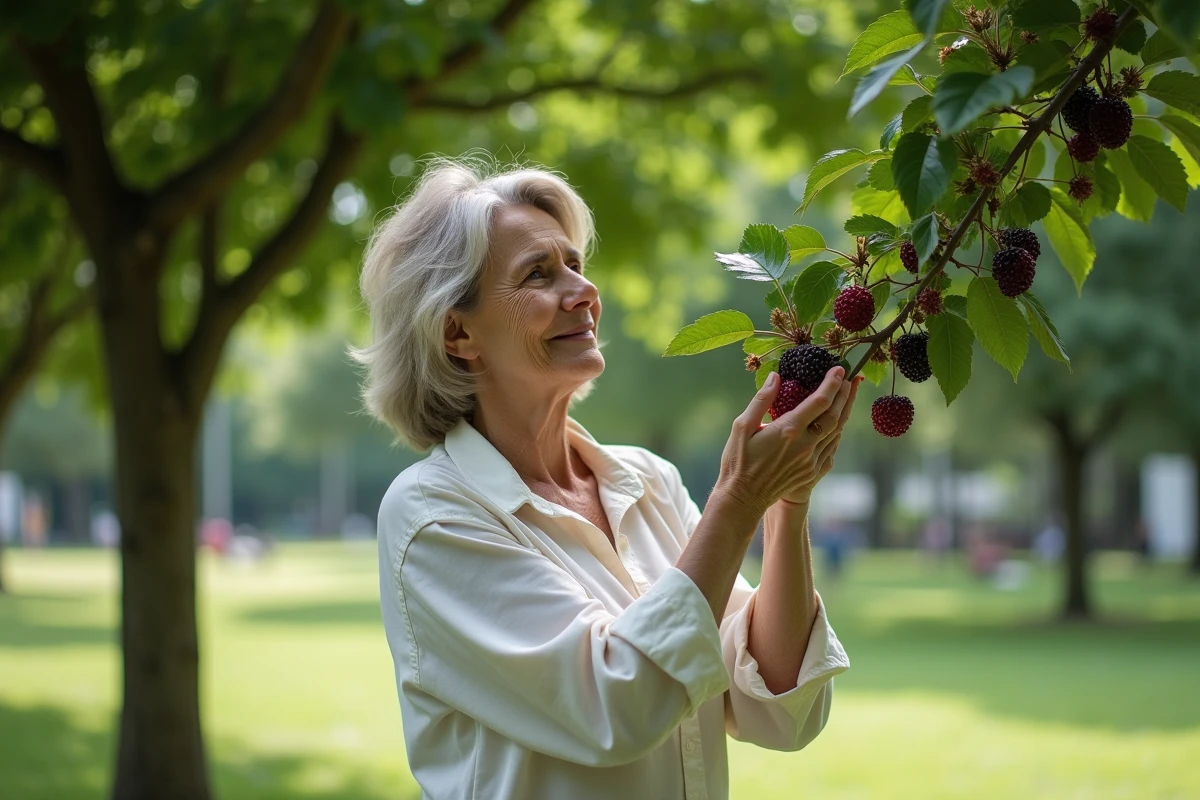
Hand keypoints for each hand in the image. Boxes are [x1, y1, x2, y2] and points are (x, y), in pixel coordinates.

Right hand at [714, 366, 860, 519]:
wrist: (744, 498)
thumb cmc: (738, 461)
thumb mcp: (741, 426)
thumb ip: (761, 400)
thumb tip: (775, 377)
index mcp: (788, 430)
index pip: (819, 401)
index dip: (832, 382)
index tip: (838, 368)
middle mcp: (805, 445)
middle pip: (835, 415)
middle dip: (845, 394)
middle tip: (851, 377)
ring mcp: (811, 461)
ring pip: (837, 431)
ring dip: (845, 411)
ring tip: (849, 395)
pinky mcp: (813, 472)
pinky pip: (832, 447)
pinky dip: (837, 431)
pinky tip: (837, 422)